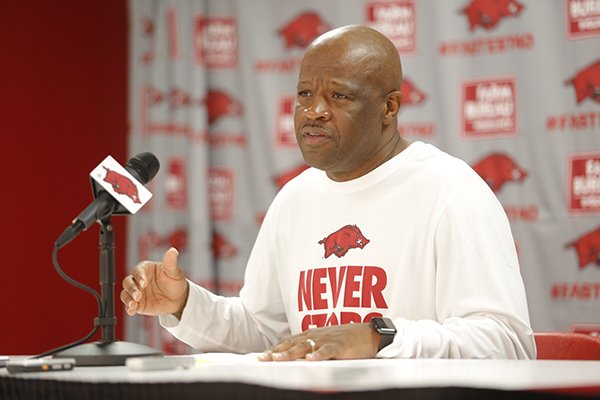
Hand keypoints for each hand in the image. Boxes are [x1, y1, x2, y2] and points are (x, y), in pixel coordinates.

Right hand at [120, 247, 188, 318]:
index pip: (137, 271)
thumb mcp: (174, 272)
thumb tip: (173, 250)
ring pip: (125, 294)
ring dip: (128, 299)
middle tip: (138, 295)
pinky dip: (129, 308)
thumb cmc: (175, 281)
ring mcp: (137, 292)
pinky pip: (129, 306)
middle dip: (131, 289)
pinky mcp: (138, 304)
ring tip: (134, 304)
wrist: (178, 298)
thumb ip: (170, 262)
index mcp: (146, 269)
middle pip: (128, 282)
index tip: (143, 283)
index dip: (139, 276)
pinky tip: (132, 310)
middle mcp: (138, 280)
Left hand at [258, 323, 379, 360]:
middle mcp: (316, 336)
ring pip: (305, 347)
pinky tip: (310, 360)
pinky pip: (327, 351)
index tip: (261, 356)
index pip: (289, 342)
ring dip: (290, 353)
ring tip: (278, 359)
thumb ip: (311, 349)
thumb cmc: (346, 340)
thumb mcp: (325, 343)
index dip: (275, 349)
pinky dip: (318, 355)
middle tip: (262, 359)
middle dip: (276, 352)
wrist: (369, 334)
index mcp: (312, 335)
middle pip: (292, 344)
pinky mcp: (340, 346)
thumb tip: (296, 360)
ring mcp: (327, 340)